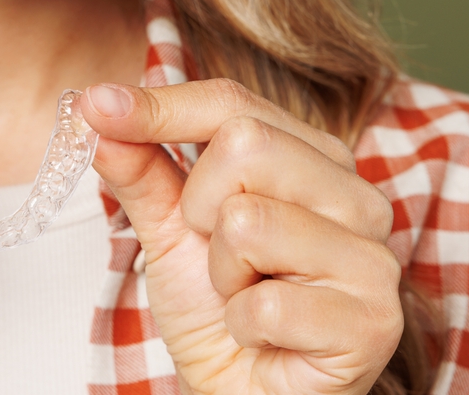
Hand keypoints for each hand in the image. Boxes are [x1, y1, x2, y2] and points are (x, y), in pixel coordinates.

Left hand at [81, 78, 402, 394]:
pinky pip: (264, 305)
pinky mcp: (373, 322)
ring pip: (249, 222)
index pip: (232, 103)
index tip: (95, 106)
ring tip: (244, 294)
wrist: (240, 390)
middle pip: (243, 143)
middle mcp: (353, 194)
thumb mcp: (167, 227)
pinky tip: (266, 336)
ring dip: (221, 273)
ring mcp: (371, 257)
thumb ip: (140, 168)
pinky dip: (242, 326)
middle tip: (214, 252)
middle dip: (198, 208)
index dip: (158, 106)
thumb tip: (96, 107)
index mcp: (310, 157)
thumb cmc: (214, 306)